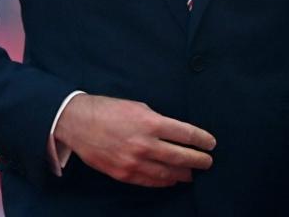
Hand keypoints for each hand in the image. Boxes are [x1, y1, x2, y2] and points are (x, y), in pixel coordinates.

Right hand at [53, 93, 214, 186]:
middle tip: (208, 162)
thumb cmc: (107, 109)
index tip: (211, 144)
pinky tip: (171, 179)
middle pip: (181, 156)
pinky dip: (164, 181)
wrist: (77, 123)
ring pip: (168, 173)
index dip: (202, 140)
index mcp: (150, 122)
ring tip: (191, 173)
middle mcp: (145, 144)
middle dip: (199, 160)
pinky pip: (151, 181)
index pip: (186, 134)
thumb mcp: (137, 106)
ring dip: (183, 173)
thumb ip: (157, 120)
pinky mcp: (124, 173)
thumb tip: (175, 132)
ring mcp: (134, 161)